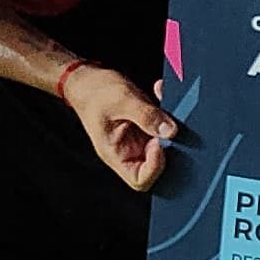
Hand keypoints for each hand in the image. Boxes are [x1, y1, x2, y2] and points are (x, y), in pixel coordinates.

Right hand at [63, 63, 182, 189]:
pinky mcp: (148, 127)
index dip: (154, 167)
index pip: (139, 180)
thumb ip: (146, 116)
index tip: (158, 142)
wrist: (89, 79)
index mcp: (115, 155)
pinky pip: (164, 127)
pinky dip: (167, 111)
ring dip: (170, 123)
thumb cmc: (96, 93)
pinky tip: (160, 90)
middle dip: (169, 145)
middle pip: (157, 166)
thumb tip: (170, 131)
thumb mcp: (121, 101)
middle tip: (167, 123)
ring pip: (166, 144)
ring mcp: (140, 140)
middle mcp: (129, 152)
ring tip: (162, 98)